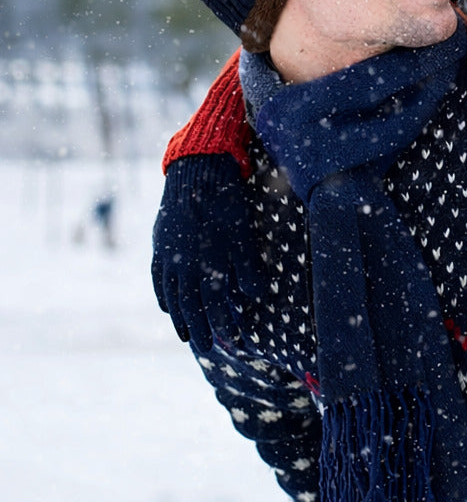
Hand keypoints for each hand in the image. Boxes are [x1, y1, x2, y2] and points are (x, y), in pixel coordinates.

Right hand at [151, 155, 267, 352]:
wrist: (197, 172)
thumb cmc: (227, 202)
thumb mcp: (243, 233)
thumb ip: (248, 267)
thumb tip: (255, 296)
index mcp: (206, 264)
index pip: (214, 306)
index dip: (223, 325)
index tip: (232, 341)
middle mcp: (184, 266)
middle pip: (191, 307)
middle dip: (200, 329)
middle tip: (207, 347)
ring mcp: (168, 256)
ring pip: (172, 297)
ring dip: (179, 318)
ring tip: (185, 336)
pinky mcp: (159, 244)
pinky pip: (157, 279)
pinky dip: (162, 296)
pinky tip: (166, 306)